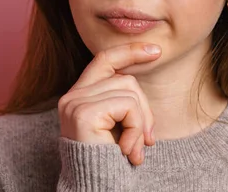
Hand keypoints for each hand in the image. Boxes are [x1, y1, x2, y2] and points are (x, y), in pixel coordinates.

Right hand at [58, 43, 160, 165]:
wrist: (97, 190)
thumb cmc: (111, 161)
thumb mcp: (120, 124)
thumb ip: (126, 99)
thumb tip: (151, 62)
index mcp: (79, 96)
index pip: (104, 60)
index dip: (129, 51)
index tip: (155, 50)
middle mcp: (72, 97)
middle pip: (125, 79)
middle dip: (144, 108)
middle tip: (147, 140)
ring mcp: (75, 103)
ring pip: (130, 91)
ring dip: (140, 123)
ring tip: (134, 149)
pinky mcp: (83, 113)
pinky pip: (127, 105)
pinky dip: (135, 128)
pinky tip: (127, 150)